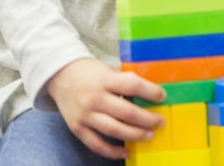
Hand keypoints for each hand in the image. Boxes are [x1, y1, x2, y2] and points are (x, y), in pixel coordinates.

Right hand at [45, 58, 165, 159]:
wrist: (60, 76)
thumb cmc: (90, 73)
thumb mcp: (109, 71)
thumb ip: (126, 81)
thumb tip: (152, 94)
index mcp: (105, 80)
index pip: (133, 85)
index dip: (151, 92)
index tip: (162, 97)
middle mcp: (95, 99)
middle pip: (126, 112)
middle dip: (147, 119)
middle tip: (160, 122)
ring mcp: (85, 115)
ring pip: (114, 130)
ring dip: (135, 135)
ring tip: (149, 135)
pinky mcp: (77, 128)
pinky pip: (96, 144)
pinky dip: (112, 151)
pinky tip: (126, 151)